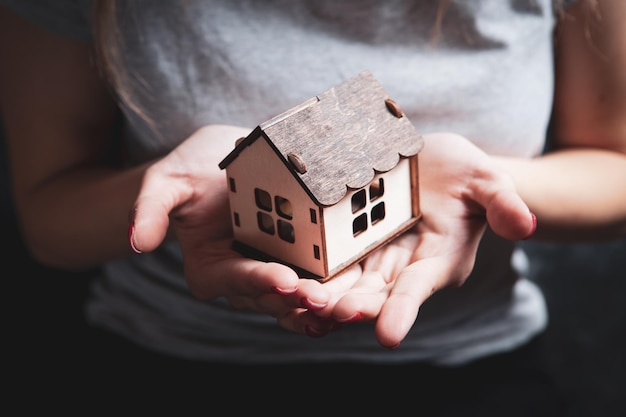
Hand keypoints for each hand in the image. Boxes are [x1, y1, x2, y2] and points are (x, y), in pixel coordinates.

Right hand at [128, 125, 332, 331]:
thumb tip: (138, 240)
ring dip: (325, 304)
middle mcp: (245, 279)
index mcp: (212, 270)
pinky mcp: (301, 260)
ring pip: (301, 296)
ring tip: (350, 308)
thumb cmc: (192, 171)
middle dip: (299, 301)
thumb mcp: (168, 182)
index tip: (283, 280)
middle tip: (325, 301)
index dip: (258, 280)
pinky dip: (340, 286)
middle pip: (273, 296)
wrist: (227, 161)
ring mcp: (276, 271)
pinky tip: (364, 289)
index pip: (235, 279)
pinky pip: (321, 278)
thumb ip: (152, 208)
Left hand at [301, 132, 535, 347]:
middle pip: (374, 294)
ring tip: (294, 298)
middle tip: (323, 310)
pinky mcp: (348, 241)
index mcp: (437, 262)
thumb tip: (525, 224)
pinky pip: (326, 261)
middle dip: (349, 305)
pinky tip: (282, 277)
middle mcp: (402, 268)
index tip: (388, 334)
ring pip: (344, 284)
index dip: (403, 310)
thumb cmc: (466, 176)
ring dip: (321, 295)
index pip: (419, 289)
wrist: (434, 165)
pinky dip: (308, 271)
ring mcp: (372, 256)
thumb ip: (502, 203)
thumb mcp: (487, 181)